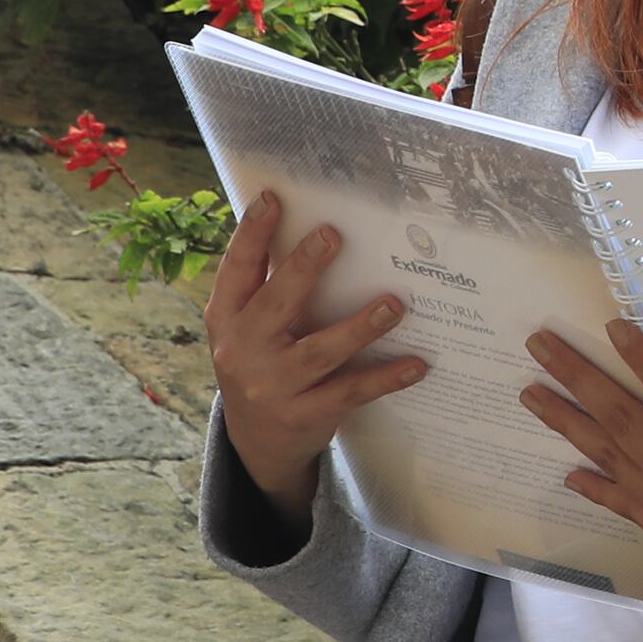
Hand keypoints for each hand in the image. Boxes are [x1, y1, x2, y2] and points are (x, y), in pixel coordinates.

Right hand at [203, 191, 427, 524]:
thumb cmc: (260, 362)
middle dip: (303, 269)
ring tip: (394, 305)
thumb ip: (267, 288)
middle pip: (275, 305)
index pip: (235, 271)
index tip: (273, 200)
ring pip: (320, 352)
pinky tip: (416, 365)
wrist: (256, 442)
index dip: (250, 235)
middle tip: (333, 236)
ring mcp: (273, 386)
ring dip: (359, 327)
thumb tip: (310, 228)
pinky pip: (351, 392)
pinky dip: (385, 378)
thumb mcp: (246, 327)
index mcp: (225, 320)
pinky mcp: (305, 415)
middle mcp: (243, 351)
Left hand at [521, 335, 642, 641]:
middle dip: (578, 378)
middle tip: (538, 343)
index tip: (611, 324)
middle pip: (620, 420)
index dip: (642, 359)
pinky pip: (623, 503)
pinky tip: (568, 474)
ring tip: (529, 391)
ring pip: (607, 458)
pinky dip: (595, 486)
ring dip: (566, 423)